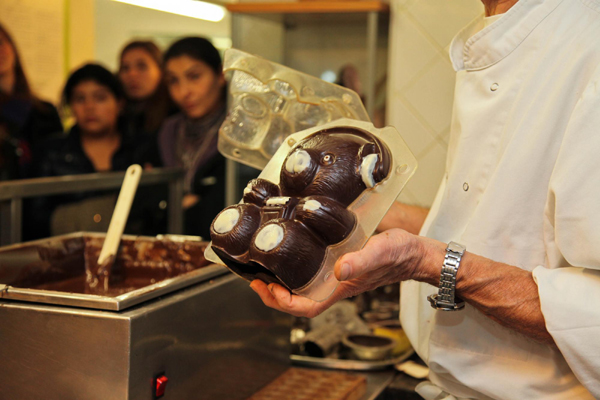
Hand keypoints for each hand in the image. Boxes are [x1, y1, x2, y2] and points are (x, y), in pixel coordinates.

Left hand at [250, 228, 439, 317]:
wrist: (416, 252)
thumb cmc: (401, 254)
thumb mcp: (380, 252)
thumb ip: (361, 260)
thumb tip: (338, 270)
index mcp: (342, 287)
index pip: (307, 307)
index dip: (284, 303)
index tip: (267, 289)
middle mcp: (336, 285)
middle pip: (299, 302)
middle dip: (274, 296)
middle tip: (256, 280)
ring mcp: (338, 278)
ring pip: (304, 290)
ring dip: (282, 285)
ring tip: (265, 271)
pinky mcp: (341, 267)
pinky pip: (313, 276)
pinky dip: (297, 272)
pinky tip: (291, 259)